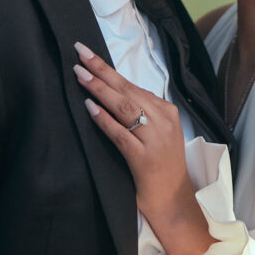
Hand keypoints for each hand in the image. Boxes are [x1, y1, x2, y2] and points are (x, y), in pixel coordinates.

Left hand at [73, 42, 212, 254]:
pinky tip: (89, 108)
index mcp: (166, 110)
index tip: (88, 53)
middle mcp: (162, 120)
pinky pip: (120, 133)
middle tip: (79, 53)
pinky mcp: (144, 158)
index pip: (132, 84)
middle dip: (100, 70)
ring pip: (123, 107)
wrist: (174, 200)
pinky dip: (104, 119)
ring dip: (99, 89)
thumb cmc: (161, 166)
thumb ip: (141, 112)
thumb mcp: (157, 132)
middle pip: (126, 90)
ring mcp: (154, 138)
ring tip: (80, 75)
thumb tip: (112, 91)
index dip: (108, 69)